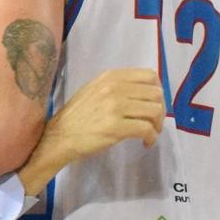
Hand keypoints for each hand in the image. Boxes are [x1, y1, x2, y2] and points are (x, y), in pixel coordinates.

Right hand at [17, 68, 164, 194]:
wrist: (59, 137)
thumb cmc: (77, 116)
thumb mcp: (94, 90)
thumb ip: (116, 86)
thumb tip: (143, 91)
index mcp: (111, 76)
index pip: (149, 76)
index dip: (158, 91)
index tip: (154, 104)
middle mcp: (114, 87)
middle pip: (156, 94)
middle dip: (160, 110)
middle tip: (154, 123)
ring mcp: (115, 107)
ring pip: (154, 110)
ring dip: (157, 125)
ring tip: (151, 133)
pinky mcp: (116, 127)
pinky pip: (146, 129)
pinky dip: (151, 137)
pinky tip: (146, 143)